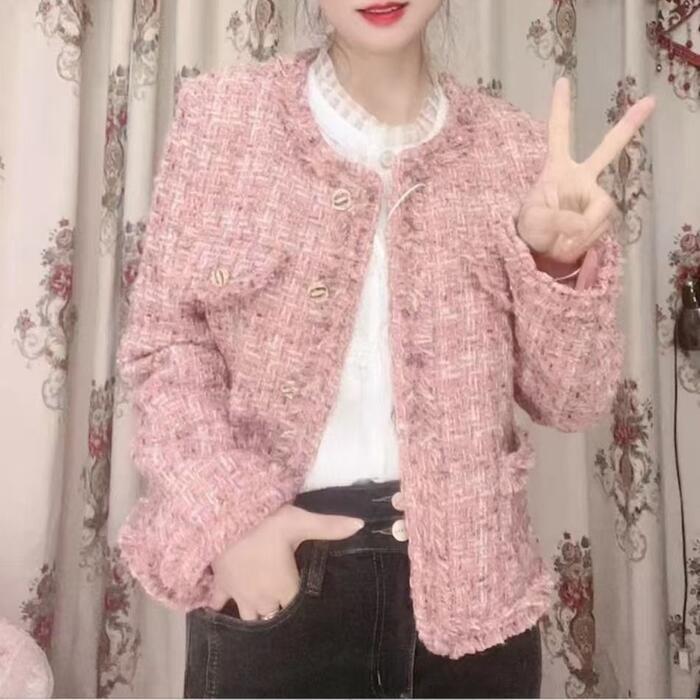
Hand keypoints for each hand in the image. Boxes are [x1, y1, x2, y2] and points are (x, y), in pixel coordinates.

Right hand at [207, 504, 363, 619]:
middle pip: (276, 616)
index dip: (307, 608)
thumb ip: (330, 526)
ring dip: (257, 617)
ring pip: (250, 619)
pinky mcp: (221, 586)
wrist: (224, 519)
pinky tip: (219, 613)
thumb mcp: (300, 521)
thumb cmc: (265, 522)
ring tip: (263, 616)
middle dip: (282, 616)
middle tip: (289, 611)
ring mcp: (240, 595)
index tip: (314, 608)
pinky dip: (219, 608)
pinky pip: (217, 605)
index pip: (300, 607)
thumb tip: (361, 525)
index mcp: (285, 587)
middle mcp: (264, 599)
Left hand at [515, 76, 655, 263]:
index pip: (558, 135)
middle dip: (628, 125)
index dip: (560, 110)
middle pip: (607, 149)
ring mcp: (593, 197)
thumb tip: (581, 224)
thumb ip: (557, 220)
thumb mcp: (533, 222)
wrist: (537, 251)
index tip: (562, 80)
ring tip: (558, 242)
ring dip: (577, 234)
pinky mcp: (600, 218)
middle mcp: (580, 178)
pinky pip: (598, 231)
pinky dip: (582, 243)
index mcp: (557, 169)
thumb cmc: (530, 229)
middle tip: (649, 101)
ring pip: (598, 215)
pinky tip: (569, 246)